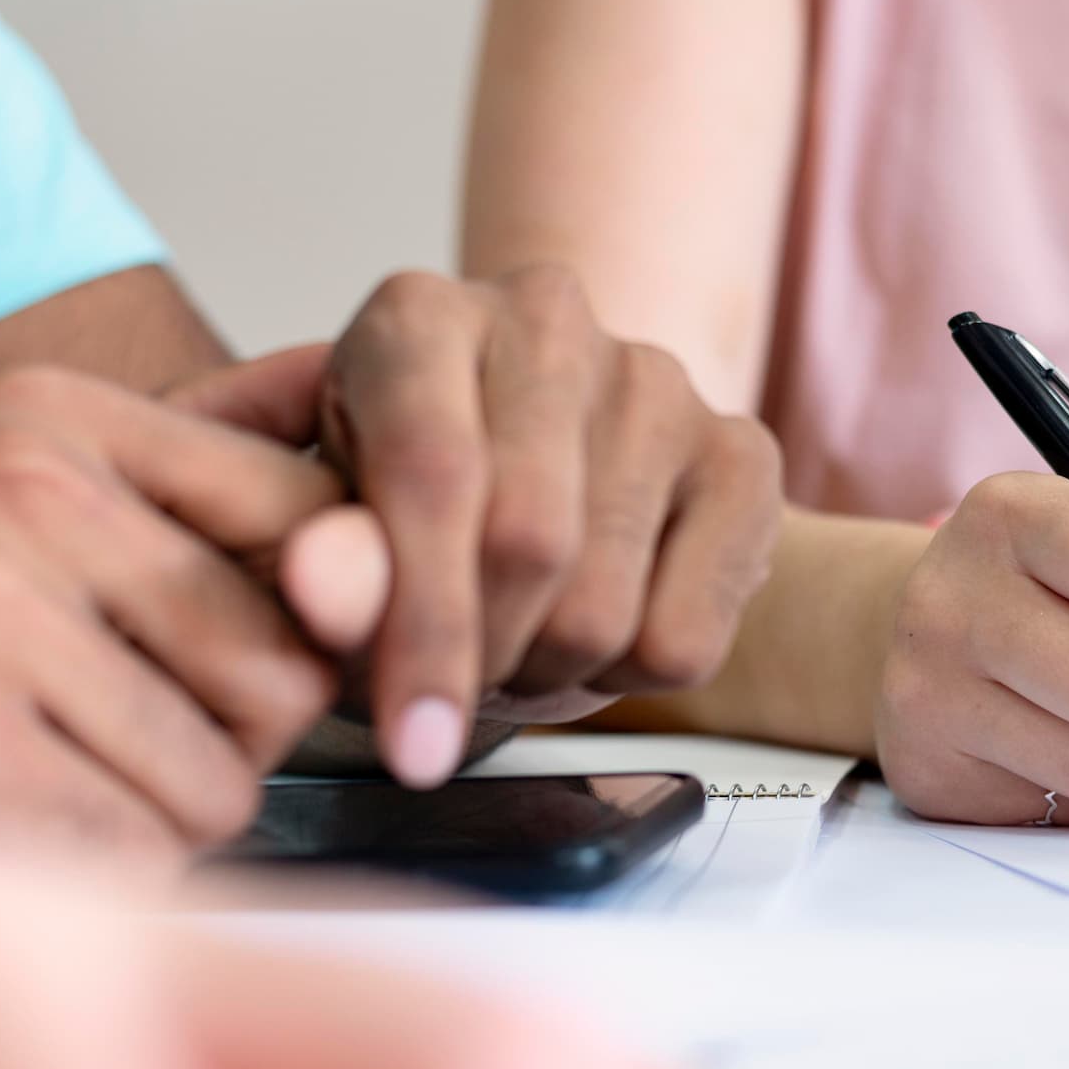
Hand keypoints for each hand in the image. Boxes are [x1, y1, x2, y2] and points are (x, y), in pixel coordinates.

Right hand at [0, 360, 346, 855]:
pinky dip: (93, 873)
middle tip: (86, 725)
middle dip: (226, 736)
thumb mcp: (50, 532)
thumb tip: (387, 547)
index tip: (219, 650)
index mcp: (52, 413)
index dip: (310, 621)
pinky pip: (142, 848)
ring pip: (228, 776)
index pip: (318, 516)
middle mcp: (12, 483)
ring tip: (34, 773)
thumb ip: (234, 525)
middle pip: (292, 661)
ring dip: (157, 815)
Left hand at [297, 267, 783, 785]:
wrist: (527, 489)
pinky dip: (626, 678)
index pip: (434, 475)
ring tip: (514, 640)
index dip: (420, 627)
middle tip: (449, 680)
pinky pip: (687, 638)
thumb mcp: (330, 543)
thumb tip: (327, 590)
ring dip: (546, 673)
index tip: (413, 748)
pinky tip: (595, 629)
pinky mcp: (745, 454)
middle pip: (529, 542)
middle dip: (481, 658)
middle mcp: (546, 320)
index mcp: (419, 319)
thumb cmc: (406, 517)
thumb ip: (323, 568)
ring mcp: (659, 380)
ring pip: (603, 607)